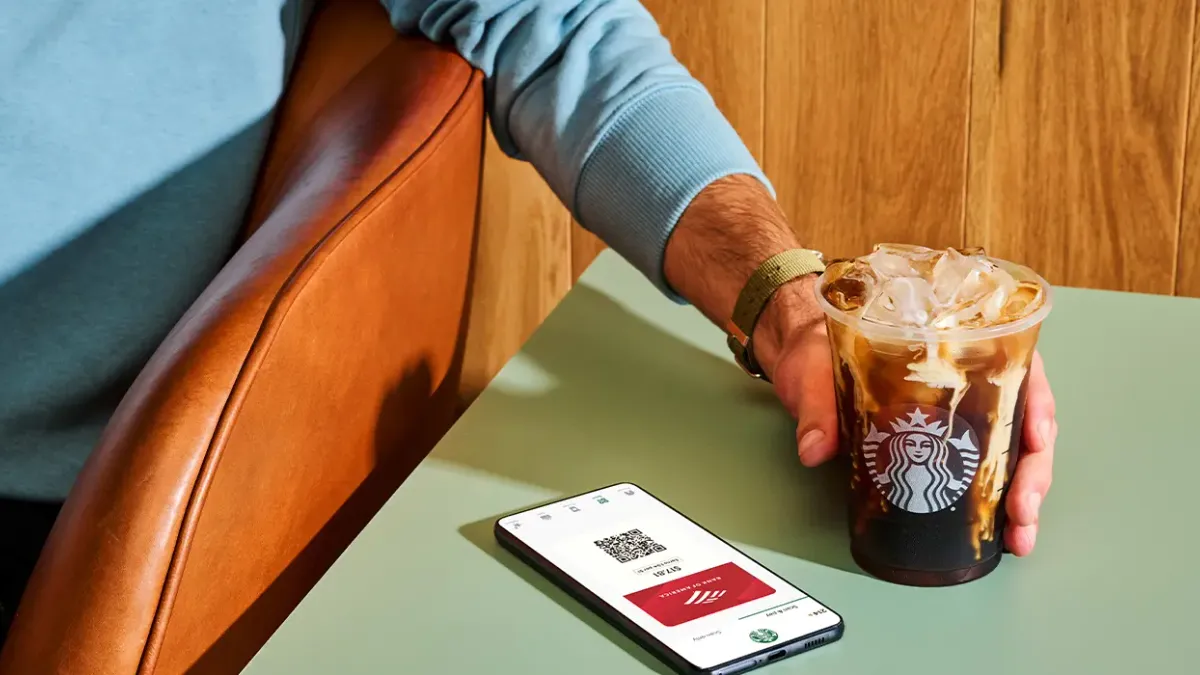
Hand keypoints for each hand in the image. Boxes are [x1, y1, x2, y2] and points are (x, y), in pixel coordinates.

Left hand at [758, 281, 1056, 557]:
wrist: (800, 360)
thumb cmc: (817, 349)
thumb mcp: (814, 370)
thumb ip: (817, 405)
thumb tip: (816, 448)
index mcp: (953, 341)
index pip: (1018, 363)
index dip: (1036, 401)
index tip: (1035, 438)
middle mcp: (969, 377)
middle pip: (1023, 418)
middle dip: (1033, 468)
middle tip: (1022, 510)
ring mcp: (959, 413)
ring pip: (1012, 449)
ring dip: (1023, 492)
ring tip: (1020, 535)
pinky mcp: (941, 443)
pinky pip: (983, 467)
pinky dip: (998, 499)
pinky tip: (1004, 531)